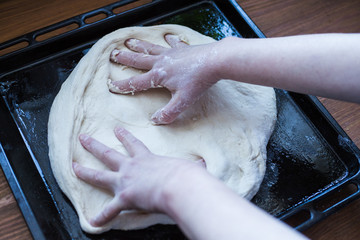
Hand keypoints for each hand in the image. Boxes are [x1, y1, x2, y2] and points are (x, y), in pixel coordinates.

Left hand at [73, 127, 204, 226]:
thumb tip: (204, 164)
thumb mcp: (189, 167)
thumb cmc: (185, 176)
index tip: (116, 129)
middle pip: (108, 154)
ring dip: (85, 171)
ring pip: (100, 175)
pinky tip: (92, 222)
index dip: (124, 136)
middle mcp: (132, 166)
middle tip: (82, 138)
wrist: (178, 185)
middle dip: (94, 145)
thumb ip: (194, 166)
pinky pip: (110, 210)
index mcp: (147, 158)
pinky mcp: (125, 197)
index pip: (133, 143)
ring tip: (73, 167)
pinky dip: (101, 217)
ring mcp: (126, 181)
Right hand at [109, 34, 221, 123]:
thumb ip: (169, 112)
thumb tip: (156, 121)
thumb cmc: (199, 80)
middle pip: (139, 61)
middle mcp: (161, 62)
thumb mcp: (183, 101)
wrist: (215, 61)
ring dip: (139, 46)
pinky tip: (167, 36)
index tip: (111, 85)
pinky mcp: (182, 48)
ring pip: (151, 49)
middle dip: (125, 59)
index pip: (136, 83)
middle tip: (113, 55)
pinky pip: (172, 43)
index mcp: (159, 76)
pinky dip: (169, 40)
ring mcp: (171, 53)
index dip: (122, 86)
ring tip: (129, 41)